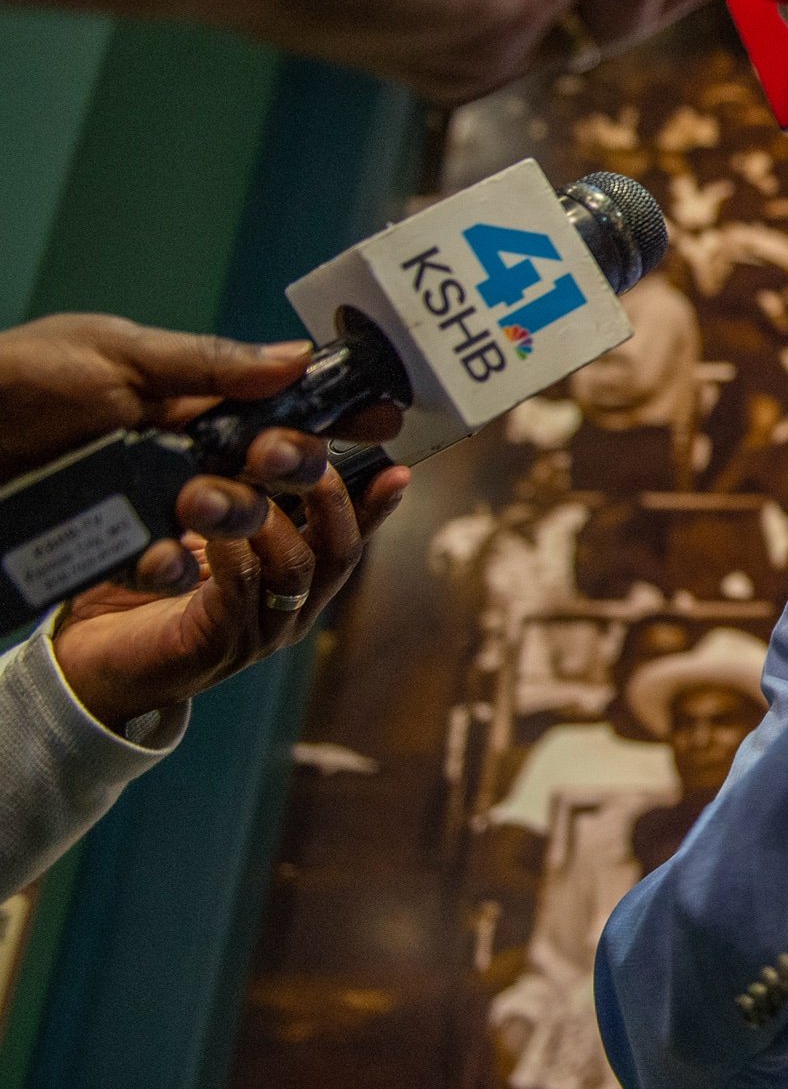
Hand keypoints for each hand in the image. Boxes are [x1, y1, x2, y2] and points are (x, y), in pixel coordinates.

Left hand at [0, 313, 400, 587]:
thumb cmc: (16, 385)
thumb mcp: (114, 356)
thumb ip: (208, 363)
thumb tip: (299, 358)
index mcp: (184, 407)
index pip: (279, 413)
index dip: (332, 418)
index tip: (381, 421)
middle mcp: (178, 461)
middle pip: (269, 476)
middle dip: (290, 468)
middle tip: (274, 458)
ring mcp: (147, 511)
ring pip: (230, 528)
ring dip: (232, 517)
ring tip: (195, 505)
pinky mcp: (110, 556)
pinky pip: (163, 573)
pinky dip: (165, 567)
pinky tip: (158, 556)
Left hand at [52, 456, 410, 727]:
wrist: (88, 656)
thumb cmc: (148, 582)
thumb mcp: (202, 527)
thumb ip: (240, 492)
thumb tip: (268, 432)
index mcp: (296, 580)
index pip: (351, 536)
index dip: (377, 504)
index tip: (397, 468)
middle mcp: (291, 608)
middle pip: (339, 550)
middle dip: (325, 494)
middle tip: (292, 451)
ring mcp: (260, 632)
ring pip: (295, 567)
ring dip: (268, 518)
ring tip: (233, 483)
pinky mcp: (218, 646)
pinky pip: (241, 591)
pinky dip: (231, 550)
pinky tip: (206, 523)